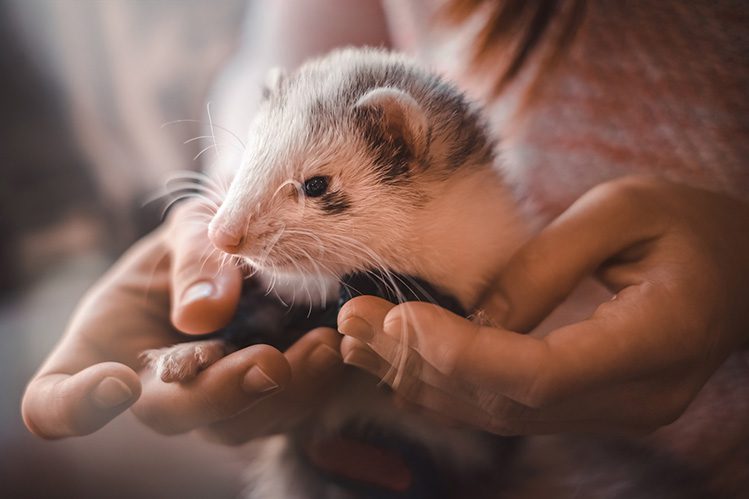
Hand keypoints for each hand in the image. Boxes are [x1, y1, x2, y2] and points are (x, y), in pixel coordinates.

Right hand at [22, 201, 342, 439]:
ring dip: (283, 393)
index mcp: (104, 349)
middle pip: (172, 414)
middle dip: (221, 393)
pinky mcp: (259, 404)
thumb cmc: (198, 247)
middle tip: (268, 363)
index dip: (74, 406)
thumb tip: (204, 313)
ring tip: (321, 348)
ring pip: (238, 424)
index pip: (56, 400)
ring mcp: (207, 404)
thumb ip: (192, 259)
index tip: (115, 383)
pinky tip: (333, 348)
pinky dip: (313, 386)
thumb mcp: (190, 230)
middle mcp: (152, 390)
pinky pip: (284, 412)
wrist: (245, 259)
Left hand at [337, 176, 748, 434]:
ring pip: (500, 413)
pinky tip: (399, 366)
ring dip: (422, 378)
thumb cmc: (689, 223)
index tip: (401, 319)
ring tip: (357, 341)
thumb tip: (473, 316)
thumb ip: (548, 263)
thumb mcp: (624, 209)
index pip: (542, 373)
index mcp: (657, 342)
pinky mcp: (590, 404)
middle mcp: (633, 397)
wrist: (739, 265)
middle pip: (508, 401)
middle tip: (353, 322)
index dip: (464, 353)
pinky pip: (510, 407)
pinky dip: (450, 386)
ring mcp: (613, 411)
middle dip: (421, 363)